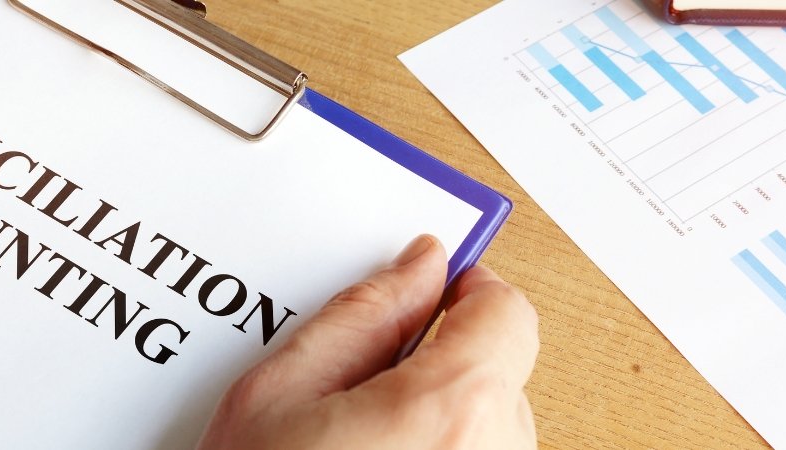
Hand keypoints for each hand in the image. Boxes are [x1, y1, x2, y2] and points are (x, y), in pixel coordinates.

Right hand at [198, 235, 539, 448]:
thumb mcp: (279, 394)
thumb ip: (361, 314)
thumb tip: (418, 267)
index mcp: (449, 412)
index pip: (506, 312)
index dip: (467, 289)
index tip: (434, 287)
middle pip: (501, 372)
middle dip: (441, 363)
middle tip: (363, 385)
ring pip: (492, 428)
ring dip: (442, 420)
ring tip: (358, 446)